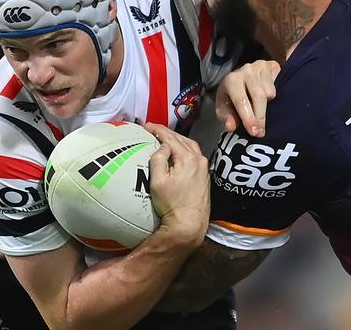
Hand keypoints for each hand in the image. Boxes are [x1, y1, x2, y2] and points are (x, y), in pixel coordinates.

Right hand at [143, 123, 209, 247]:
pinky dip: (184, 148)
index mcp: (187, 158)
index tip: (146, 126)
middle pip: (181, 139)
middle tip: (153, 129)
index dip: (157, 130)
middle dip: (166, 132)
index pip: (170, 138)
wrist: (189, 224)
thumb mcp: (158, 182)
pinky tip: (177, 151)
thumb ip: (158, 160)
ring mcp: (203, 167)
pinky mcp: (204, 175)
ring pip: (190, 145)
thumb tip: (162, 146)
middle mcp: (199, 160)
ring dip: (177, 139)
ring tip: (164, 137)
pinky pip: (194, 154)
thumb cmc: (171, 205)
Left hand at [216, 60, 279, 136]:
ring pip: (270, 92)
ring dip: (267, 106)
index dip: (248, 117)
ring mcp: (260, 67)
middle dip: (260, 116)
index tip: (254, 132)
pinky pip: (278, 85)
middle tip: (261, 132)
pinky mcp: (272, 66)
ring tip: (260, 111)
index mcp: (231, 80)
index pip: (241, 100)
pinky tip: (268, 100)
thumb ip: (227, 117)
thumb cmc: (231, 97)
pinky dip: (274, 97)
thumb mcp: (224, 108)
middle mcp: (246, 70)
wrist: (241, 79)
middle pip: (258, 96)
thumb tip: (231, 126)